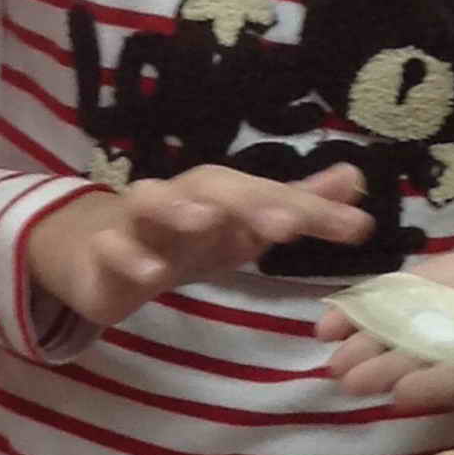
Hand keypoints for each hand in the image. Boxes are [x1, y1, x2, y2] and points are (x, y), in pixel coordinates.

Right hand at [24, 162, 372, 329]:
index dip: (312, 209)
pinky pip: (112, 249)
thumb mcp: (242, 224)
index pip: (269, 193)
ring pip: (152, 203)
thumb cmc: (182, 237)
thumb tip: (355, 178)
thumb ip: (298, 205)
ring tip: (207, 224)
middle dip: (250, 202)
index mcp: (218, 194)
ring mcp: (138, 223)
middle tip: (288, 224)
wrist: (98, 252)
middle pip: (213, 187)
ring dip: (178, 210)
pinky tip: (150, 276)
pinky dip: (128, 257)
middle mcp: (181, 199)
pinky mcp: (103, 252)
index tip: (355, 229)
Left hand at [319, 251, 453, 454]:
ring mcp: (426, 330)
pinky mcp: (415, 299)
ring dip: (357, 344)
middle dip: (380, 369)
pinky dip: (354, 309)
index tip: (404, 391)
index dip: (431, 386)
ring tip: (332, 346)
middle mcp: (449, 360)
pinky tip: (327, 320)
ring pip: (387, 339)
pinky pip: (379, 305)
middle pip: (412, 366)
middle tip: (350, 376)